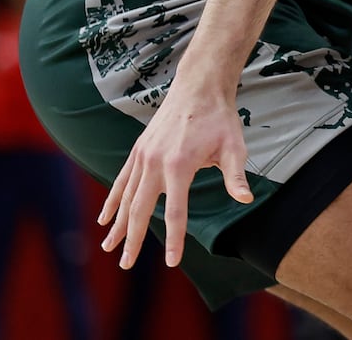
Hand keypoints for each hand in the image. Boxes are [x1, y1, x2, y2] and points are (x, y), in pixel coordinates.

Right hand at [98, 78, 252, 267]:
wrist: (199, 86)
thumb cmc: (220, 118)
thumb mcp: (234, 146)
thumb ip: (236, 176)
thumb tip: (246, 199)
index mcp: (179, 165)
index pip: (175, 212)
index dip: (174, 239)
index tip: (172, 262)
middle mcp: (155, 162)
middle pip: (140, 209)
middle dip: (133, 239)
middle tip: (126, 264)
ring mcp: (143, 155)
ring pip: (126, 197)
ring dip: (117, 224)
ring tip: (108, 247)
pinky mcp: (138, 150)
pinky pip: (122, 180)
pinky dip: (112, 200)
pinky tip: (105, 218)